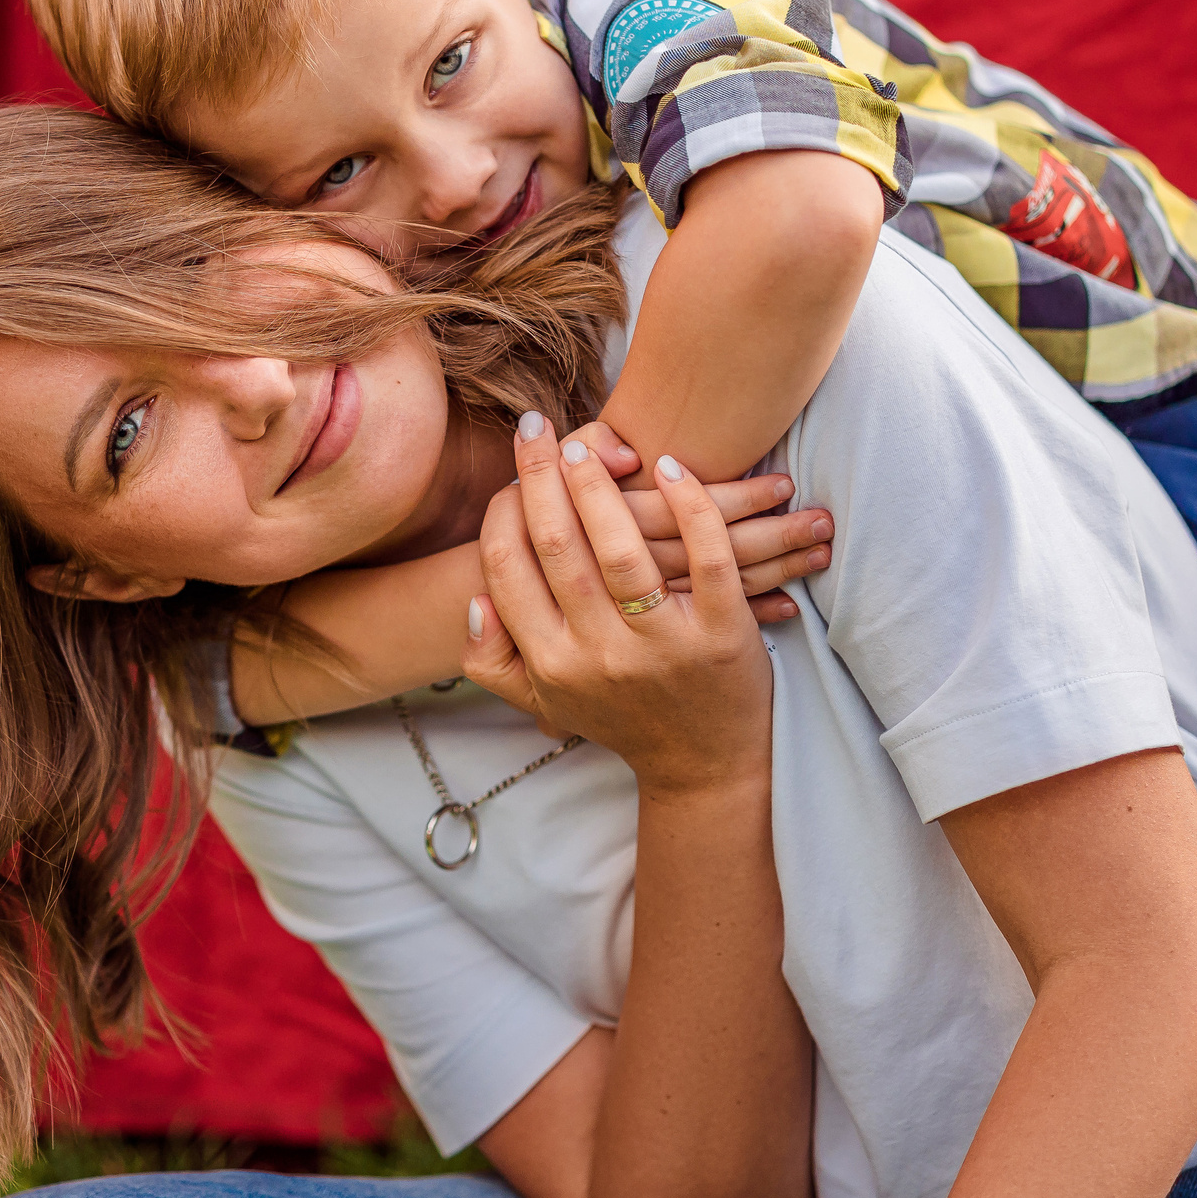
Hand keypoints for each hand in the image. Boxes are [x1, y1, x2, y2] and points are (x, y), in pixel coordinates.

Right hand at [462, 412, 777, 800]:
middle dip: (542, 478)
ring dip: (599, 485)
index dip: (503, 511)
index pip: (507, 569)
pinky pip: (707, 558)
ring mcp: (662, 644)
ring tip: (586, 443)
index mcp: (550, 662)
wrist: (704, 768)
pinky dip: (690, 505)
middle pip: (558, 548)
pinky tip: (668, 466)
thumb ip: (492, 659)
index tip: (512, 472)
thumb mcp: (543, 701)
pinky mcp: (722, 634)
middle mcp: (600, 654)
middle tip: (537, 429)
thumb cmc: (621, 717)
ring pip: (621, 549)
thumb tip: (474, 598)